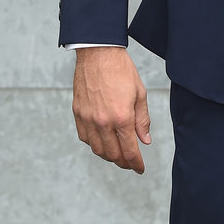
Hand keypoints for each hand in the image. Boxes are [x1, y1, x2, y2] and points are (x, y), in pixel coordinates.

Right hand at [72, 47, 151, 173]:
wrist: (98, 54)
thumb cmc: (121, 71)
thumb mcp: (140, 94)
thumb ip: (142, 121)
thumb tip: (145, 141)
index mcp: (121, 117)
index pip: (130, 150)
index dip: (136, 164)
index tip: (140, 169)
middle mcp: (102, 121)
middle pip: (112, 154)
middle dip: (123, 162)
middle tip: (130, 163)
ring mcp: (88, 118)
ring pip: (97, 149)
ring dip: (108, 156)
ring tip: (117, 154)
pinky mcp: (78, 113)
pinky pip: (84, 137)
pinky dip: (94, 144)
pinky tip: (102, 141)